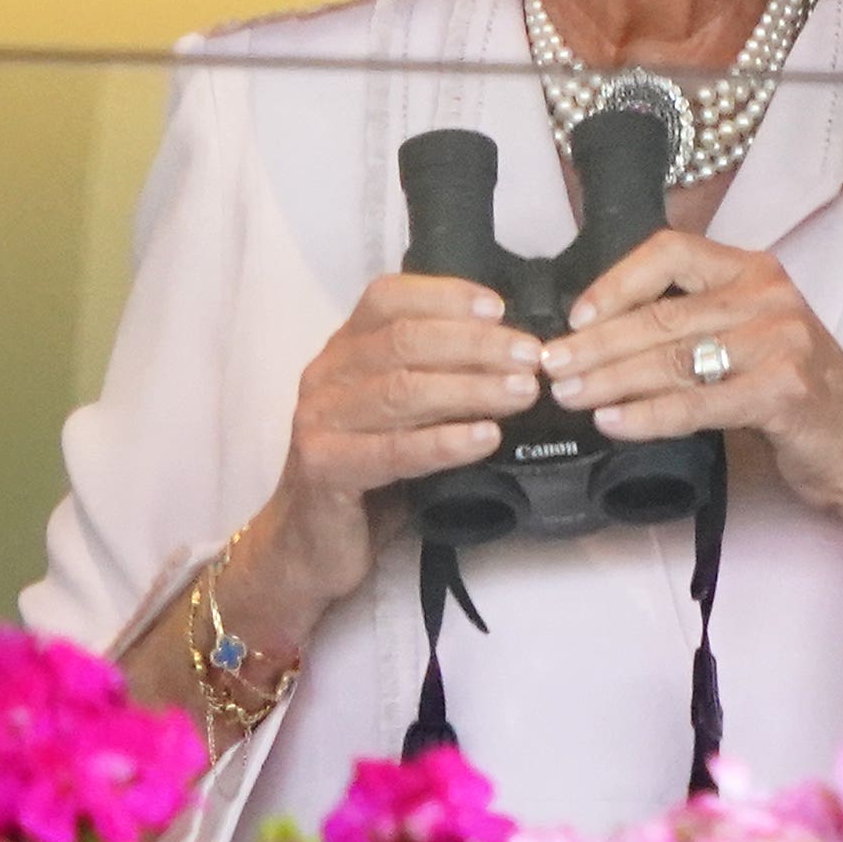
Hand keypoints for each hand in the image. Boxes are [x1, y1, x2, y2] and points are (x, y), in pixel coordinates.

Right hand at [256, 274, 541, 611]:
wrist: (311, 545)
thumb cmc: (371, 473)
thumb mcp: (405, 415)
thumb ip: (438, 378)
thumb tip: (514, 355)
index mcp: (345, 349)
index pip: (389, 298)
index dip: (445, 296)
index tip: (499, 309)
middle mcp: (326, 375)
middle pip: (405, 340)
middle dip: (476, 345)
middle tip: (531, 359)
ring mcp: (319, 420)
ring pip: (402, 390)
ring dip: (472, 389)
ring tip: (523, 394)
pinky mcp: (322, 468)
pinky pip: (392, 450)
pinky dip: (445, 441)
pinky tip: (487, 438)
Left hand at [541, 231, 842, 526]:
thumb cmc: (800, 396)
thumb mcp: (752, 340)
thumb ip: (694, 326)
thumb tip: (602, 337)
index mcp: (755, 271)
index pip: (671, 250)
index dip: (616, 281)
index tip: (576, 316)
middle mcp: (769, 295)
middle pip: (663, 313)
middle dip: (596, 343)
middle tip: (552, 368)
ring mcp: (781, 340)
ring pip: (673, 358)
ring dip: (611, 380)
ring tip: (571, 397)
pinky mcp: (784, 389)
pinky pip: (697, 402)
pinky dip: (648, 416)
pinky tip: (616, 424)